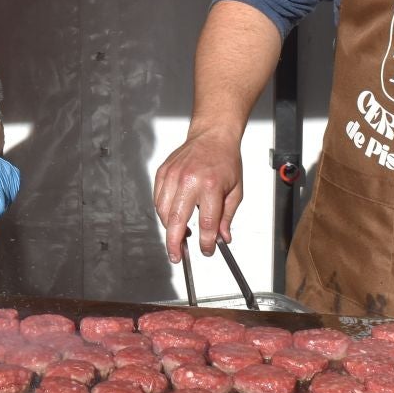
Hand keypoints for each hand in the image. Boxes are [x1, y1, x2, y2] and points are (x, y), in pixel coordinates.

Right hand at [152, 127, 242, 262]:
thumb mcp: (235, 191)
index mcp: (211, 185)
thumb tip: (222, 238)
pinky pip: (158, 199)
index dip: (206, 242)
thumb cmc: (225, 160)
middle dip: (175, 243)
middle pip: (177, 220)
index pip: (206, 223)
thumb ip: (227, 217)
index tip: (207, 249)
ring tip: (179, 235)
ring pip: (164, 212)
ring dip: (170, 228)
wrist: (212, 136)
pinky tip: (173, 217)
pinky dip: (164, 212)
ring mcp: (172, 176)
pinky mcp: (163, 173)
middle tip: (176, 256)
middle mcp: (189, 180)